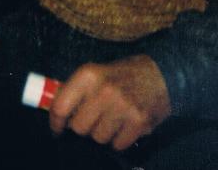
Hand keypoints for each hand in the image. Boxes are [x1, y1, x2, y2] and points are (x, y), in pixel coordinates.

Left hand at [48, 55, 170, 150]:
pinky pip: (117, 144)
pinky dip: (120, 139)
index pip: (60, 107)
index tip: (58, 129)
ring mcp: (123, 107)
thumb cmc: (124, 75)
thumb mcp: (96, 72)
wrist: (163, 74)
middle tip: (94, 118)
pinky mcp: (139, 121)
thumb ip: (76, 90)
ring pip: (97, 138)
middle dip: (84, 126)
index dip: (56, 122)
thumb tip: (54, 111)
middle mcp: (104, 90)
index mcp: (88, 74)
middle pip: (78, 127)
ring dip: (103, 133)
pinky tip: (125, 125)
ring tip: (113, 118)